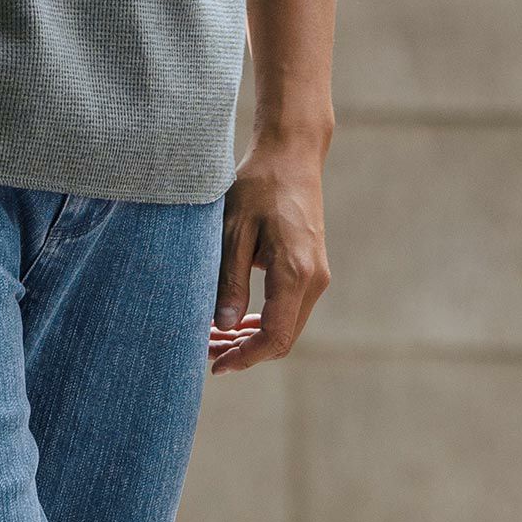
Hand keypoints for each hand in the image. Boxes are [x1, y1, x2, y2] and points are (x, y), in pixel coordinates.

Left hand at [210, 130, 330, 373]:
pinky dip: (261, 324)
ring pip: (285, 329)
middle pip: (282, 340)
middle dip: (244, 353)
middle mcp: (314, 280)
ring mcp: (316, 277)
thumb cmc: (259, 186)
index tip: (215, 365)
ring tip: (213, 338)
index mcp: (296, 272)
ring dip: (251, 341)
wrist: (291, 155)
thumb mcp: (233, 231)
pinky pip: (287, 312)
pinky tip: (233, 323)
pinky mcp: (311, 272)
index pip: (275, 336)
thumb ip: (229, 281)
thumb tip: (224, 327)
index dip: (245, 358)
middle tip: (205, 351)